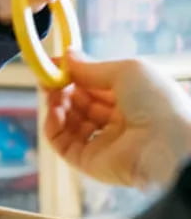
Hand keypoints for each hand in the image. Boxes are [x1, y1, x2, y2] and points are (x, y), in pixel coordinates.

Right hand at [44, 52, 190, 188]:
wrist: (168, 144)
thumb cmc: (157, 102)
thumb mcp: (125, 71)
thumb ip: (91, 67)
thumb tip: (67, 56)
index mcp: (131, 100)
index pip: (94, 87)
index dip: (74, 76)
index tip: (54, 66)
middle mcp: (117, 122)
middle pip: (79, 104)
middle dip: (62, 90)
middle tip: (49, 79)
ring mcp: (102, 143)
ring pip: (68, 123)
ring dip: (56, 106)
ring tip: (54, 95)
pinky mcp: (89, 162)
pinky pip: (62, 144)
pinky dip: (53, 127)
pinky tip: (54, 113)